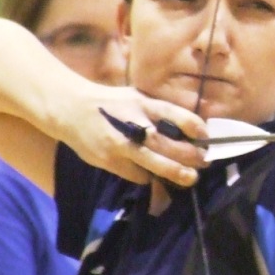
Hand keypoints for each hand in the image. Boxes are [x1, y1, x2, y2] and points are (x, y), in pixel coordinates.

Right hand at [60, 85, 208, 186]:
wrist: (70, 110)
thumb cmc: (110, 103)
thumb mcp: (135, 96)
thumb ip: (158, 110)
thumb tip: (189, 126)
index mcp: (140, 103)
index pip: (171, 112)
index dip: (192, 125)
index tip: (205, 135)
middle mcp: (130, 123)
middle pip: (164, 143)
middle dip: (188, 154)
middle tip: (203, 161)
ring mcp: (119, 144)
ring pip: (152, 163)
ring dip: (174, 172)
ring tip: (190, 178)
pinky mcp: (109, 161)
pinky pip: (135, 174)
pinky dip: (148, 176)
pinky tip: (157, 177)